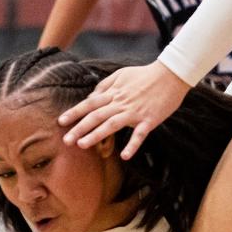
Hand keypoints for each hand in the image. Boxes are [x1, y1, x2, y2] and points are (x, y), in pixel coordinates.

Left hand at [59, 60, 190, 159]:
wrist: (170, 75)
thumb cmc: (144, 75)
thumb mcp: (120, 75)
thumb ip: (104, 85)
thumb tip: (90, 97)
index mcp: (114, 92)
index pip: (90, 103)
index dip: (75, 112)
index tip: (61, 122)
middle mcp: (121, 102)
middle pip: (96, 116)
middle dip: (80, 128)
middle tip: (66, 140)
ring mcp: (135, 112)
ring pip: (111, 124)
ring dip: (96, 135)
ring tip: (82, 145)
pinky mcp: (149, 120)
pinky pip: (140, 134)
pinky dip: (133, 145)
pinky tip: (124, 156)